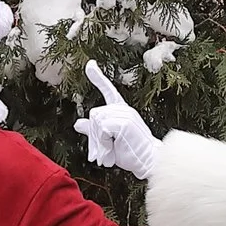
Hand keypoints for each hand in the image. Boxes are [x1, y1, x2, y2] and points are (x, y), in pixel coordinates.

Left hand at [71, 61, 160, 178]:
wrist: (147, 161)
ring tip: (110, 149)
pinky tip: (113, 148)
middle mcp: (123, 109)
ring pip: (97, 121)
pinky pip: (102, 128)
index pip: (108, 90)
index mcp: (120, 110)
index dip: (98, 78)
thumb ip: (93, 131)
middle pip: (94, 114)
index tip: (90, 64)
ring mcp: (125, 114)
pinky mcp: (124, 122)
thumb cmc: (129, 152)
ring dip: (99, 140)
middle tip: (105, 148)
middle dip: (94, 134)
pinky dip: (103, 142)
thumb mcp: (106, 141)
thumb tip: (78, 123)